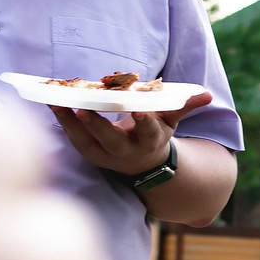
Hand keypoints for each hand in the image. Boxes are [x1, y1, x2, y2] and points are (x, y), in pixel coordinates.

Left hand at [50, 90, 211, 178]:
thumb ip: (185, 105)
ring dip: (71, 123)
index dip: (145, 121)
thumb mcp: (172, 121)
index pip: (149, 131)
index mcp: (150, 141)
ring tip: (57, 103)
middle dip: (97, 125)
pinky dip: (63, 123)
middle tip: (83, 109)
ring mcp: (106, 156)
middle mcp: (127, 151)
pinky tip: (52, 105)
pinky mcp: (90, 154)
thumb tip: (207, 94)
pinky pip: (74, 140)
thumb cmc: (156, 133)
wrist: (144, 165)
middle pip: (111, 140)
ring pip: (87, 141)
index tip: (139, 110)